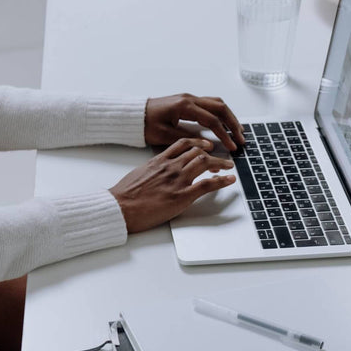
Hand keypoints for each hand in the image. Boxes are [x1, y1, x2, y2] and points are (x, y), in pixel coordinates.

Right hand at [109, 138, 235, 232]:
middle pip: (197, 152)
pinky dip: (222, 180)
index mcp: (159, 160)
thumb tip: (158, 172)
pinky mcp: (182, 196)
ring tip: (229, 166)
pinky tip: (230, 180)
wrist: (120, 206)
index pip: (183, 144)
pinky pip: (207, 184)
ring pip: (205, 163)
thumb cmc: (125, 194)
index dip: (197, 143)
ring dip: (221, 163)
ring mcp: (177, 180)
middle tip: (221, 157)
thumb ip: (152, 170)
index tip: (205, 146)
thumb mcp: (139, 174)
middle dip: (212, 153)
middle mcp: (171, 166)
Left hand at [145, 93, 245, 150]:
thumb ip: (187, 139)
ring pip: (217, 103)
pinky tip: (225, 124)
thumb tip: (208, 144)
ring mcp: (189, 98)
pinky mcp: (188, 102)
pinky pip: (210, 104)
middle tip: (241, 138)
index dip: (224, 134)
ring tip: (238, 131)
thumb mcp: (164, 135)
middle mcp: (189, 99)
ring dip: (229, 116)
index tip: (232, 146)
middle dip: (233, 123)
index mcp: (184, 106)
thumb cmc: (145, 125)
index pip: (212, 120)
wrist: (134, 115)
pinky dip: (220, 113)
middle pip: (220, 108)